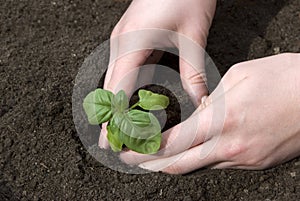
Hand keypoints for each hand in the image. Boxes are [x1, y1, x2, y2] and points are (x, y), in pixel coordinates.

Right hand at [99, 0, 216, 147]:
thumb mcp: (192, 34)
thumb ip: (193, 70)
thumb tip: (199, 100)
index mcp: (132, 43)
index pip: (117, 89)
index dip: (113, 118)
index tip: (110, 141)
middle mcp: (121, 44)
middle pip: (109, 88)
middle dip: (109, 116)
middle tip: (111, 143)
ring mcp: (123, 41)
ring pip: (114, 80)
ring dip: (116, 105)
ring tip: (121, 129)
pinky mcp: (130, 39)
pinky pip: (123, 70)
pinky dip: (125, 90)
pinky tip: (132, 102)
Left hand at [120, 53, 299, 173]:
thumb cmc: (284, 79)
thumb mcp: (239, 76)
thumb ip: (213, 99)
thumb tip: (200, 113)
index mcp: (221, 121)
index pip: (172, 143)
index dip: (146, 150)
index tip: (129, 150)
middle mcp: (230, 147)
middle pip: (180, 164)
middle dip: (152, 164)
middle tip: (134, 160)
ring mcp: (244, 159)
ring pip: (199, 167)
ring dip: (177, 162)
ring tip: (160, 156)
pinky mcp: (256, 163)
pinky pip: (221, 164)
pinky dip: (203, 159)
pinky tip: (197, 151)